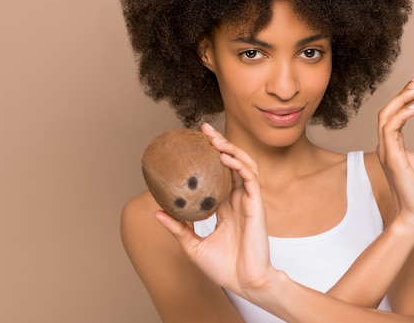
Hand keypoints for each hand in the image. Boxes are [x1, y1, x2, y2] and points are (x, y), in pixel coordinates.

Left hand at [154, 123, 274, 296]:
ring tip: (214, 138)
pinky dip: (239, 165)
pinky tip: (226, 157)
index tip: (194, 144)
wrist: (244, 283)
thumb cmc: (224, 268)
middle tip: (203, 130)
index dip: (210, 157)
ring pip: (243, 165)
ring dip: (230, 149)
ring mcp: (248, 200)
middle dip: (219, 144)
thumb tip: (157, 212)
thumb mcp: (193, 246)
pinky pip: (250, 178)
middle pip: (231, 163)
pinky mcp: (256, 205)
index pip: (219, 174)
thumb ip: (178, 227)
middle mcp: (238, 200)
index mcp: (226, 207)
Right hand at [376, 73, 413, 229]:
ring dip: (404, 98)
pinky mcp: (392, 158)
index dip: (410, 94)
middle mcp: (387, 144)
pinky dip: (402, 116)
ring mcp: (387, 150)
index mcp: (394, 143)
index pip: (398, 111)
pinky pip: (391, 130)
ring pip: (387, 115)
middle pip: (390, 108)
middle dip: (407, 90)